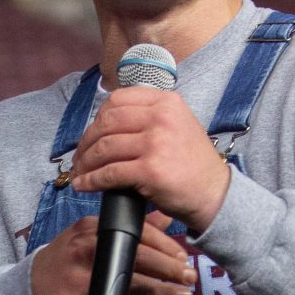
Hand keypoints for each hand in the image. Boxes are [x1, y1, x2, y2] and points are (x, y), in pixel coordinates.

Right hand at [29, 209, 197, 294]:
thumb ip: (128, 227)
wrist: (33, 290)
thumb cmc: (69, 260)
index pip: (134, 233)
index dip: (164, 246)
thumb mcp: (92, 236)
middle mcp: (85, 250)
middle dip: (169, 269)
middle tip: (191, 277)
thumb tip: (165, 215)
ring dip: (161, 293)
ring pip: (130, 285)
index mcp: (92, 229)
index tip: (184, 256)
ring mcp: (81, 278)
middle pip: (136, 259)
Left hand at [69, 85, 230, 236]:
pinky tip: (83, 185)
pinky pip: (109, 173)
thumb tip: (106, 125)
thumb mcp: (178, 125)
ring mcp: (156, 142)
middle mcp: (161, 117)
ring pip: (105, 148)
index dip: (97, 118)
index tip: (90, 134)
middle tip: (79, 157)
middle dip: (86, 142)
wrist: (215, 194)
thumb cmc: (193, 165)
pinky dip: (91, 180)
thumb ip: (149, 117)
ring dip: (86, 162)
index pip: (118, 100)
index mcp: (167, 102)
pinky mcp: (150, 170)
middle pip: (107, 122)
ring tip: (80, 172)